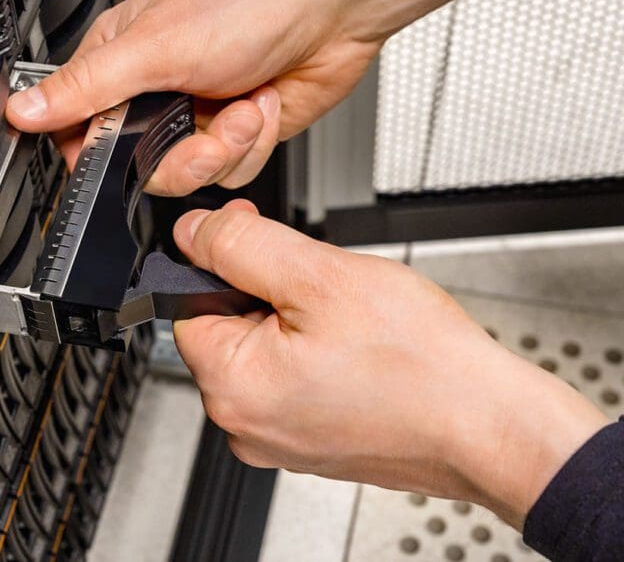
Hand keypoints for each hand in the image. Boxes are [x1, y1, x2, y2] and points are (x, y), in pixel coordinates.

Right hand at [7, 0, 493, 195]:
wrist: (332, 11)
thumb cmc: (250, 3)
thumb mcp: (153, 49)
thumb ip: (86, 88)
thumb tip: (24, 110)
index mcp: (122, 58)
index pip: (81, 126)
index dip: (96, 152)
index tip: (119, 156)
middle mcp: (157, 91)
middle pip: (140, 164)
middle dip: (181, 152)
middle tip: (199, 121)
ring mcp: (198, 116)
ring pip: (188, 175)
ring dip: (225, 145)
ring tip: (242, 105)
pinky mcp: (236, 135)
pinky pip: (230, 172)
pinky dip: (252, 145)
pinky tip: (260, 107)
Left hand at [172, 200, 608, 527]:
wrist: (489, 425)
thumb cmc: (420, 364)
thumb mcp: (320, 276)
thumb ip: (241, 246)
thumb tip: (192, 233)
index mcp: (231, 387)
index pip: (188, 303)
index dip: (222, 261)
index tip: (263, 244)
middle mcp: (244, 425)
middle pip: (226, 327)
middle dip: (267, 294)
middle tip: (326, 290)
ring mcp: (278, 440)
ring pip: (264, 352)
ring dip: (296, 324)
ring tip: (351, 326)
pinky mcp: (310, 444)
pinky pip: (293, 382)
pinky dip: (317, 357)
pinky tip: (358, 353)